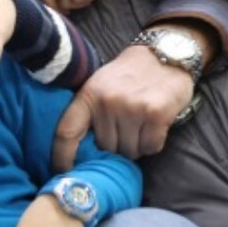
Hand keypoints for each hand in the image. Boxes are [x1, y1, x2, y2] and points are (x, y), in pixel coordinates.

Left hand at [52, 43, 192, 169]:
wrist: (166, 54)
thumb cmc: (129, 75)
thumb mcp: (100, 85)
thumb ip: (90, 112)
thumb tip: (81, 154)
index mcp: (88, 94)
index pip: (66, 132)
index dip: (62, 157)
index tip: (62, 173)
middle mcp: (107, 102)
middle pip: (106, 148)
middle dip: (116, 147)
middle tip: (126, 130)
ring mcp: (131, 108)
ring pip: (129, 151)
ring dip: (136, 146)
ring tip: (141, 125)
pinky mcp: (155, 114)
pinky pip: (150, 147)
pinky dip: (153, 143)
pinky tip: (155, 125)